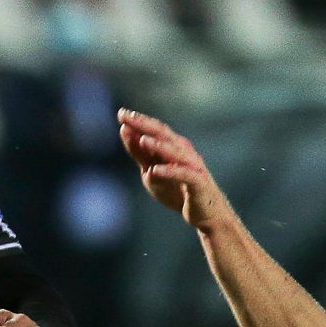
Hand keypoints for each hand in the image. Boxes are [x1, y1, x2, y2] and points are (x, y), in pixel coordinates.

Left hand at [118, 109, 234, 233]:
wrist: (205, 213)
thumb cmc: (178, 190)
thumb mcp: (152, 173)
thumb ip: (140, 155)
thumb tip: (125, 132)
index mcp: (172, 147)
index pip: (154, 130)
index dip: (138, 121)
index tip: (121, 113)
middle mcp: (184, 151)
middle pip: (163, 134)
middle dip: (145, 125)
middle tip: (127, 117)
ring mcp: (193, 166)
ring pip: (175, 152)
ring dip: (159, 146)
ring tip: (143, 140)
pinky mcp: (199, 182)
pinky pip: (184, 175)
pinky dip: (170, 172)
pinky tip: (155, 170)